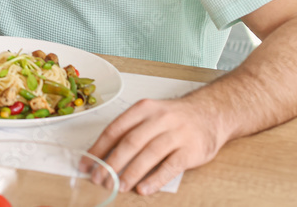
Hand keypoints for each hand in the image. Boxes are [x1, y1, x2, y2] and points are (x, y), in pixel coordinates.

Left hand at [87, 96, 226, 194]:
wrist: (211, 113)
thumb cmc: (173, 118)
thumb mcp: (150, 115)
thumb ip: (129, 131)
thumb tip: (102, 155)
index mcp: (143, 109)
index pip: (115, 129)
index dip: (98, 148)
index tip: (86, 164)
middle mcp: (159, 119)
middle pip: (130, 142)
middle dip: (111, 163)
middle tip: (99, 179)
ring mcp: (176, 134)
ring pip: (148, 154)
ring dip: (131, 173)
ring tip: (118, 187)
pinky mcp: (191, 150)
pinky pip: (170, 167)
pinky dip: (155, 179)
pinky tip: (143, 189)